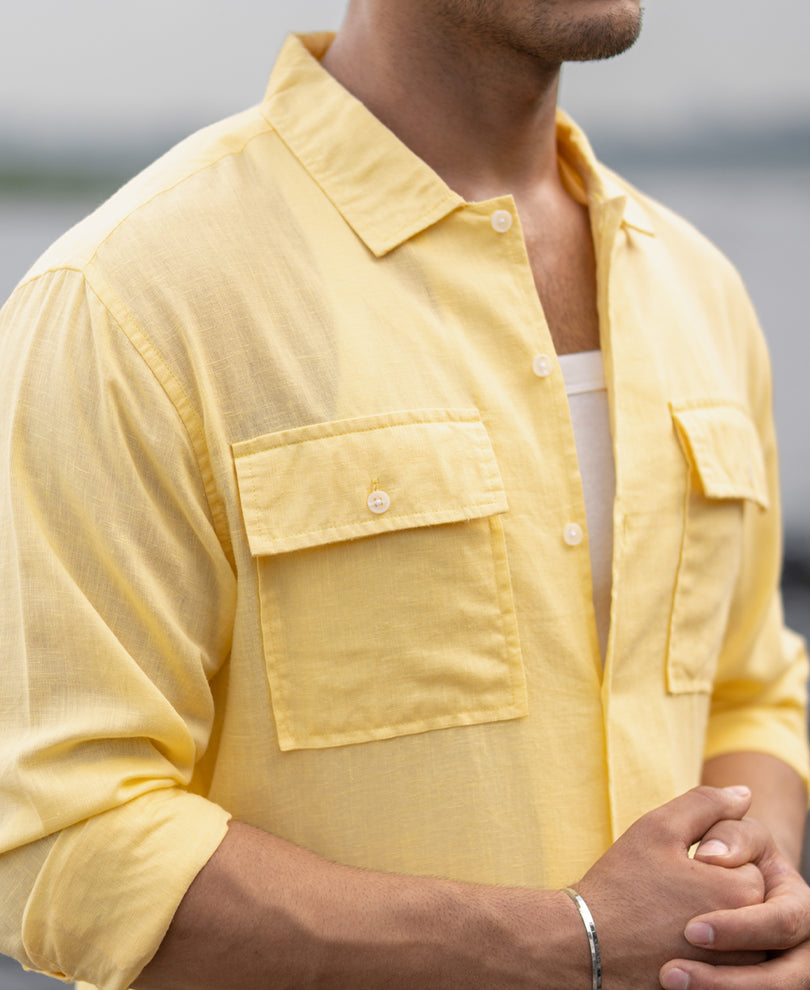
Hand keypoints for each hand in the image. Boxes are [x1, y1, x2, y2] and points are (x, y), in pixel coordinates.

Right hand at [574, 786, 765, 989]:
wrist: (586, 948)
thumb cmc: (621, 885)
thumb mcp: (658, 828)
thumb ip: (705, 804)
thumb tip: (743, 795)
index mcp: (740, 892)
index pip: (748, 862)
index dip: (708, 859)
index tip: (675, 869)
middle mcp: (748, 940)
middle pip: (746, 900)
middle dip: (714, 891)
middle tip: (668, 894)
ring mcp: (731, 973)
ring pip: (737, 935)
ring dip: (712, 922)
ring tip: (667, 919)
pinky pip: (721, 963)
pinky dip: (701, 953)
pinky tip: (668, 944)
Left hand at [659, 815, 809, 989]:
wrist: (723, 877)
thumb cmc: (729, 851)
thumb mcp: (733, 835)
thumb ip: (729, 834)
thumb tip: (710, 856)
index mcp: (800, 907)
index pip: (781, 924)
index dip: (739, 930)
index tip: (689, 931)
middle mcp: (800, 948)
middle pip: (781, 980)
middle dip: (726, 980)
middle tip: (671, 974)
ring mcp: (783, 973)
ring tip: (669, 981)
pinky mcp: (758, 982)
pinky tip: (678, 989)